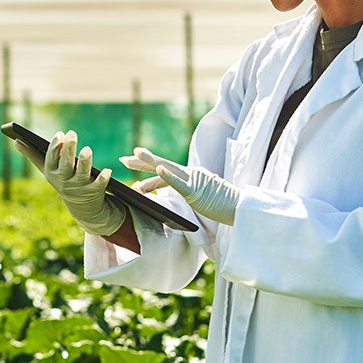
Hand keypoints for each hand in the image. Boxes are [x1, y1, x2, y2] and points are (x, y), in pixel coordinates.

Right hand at [14, 130, 126, 235]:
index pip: (50, 160)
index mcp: (52, 174)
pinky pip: (98, 185)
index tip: (59, 134)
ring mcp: (79, 188)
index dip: (54, 147)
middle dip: (67, 150)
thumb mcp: (48, 170)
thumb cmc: (62, 181)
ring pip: (81, 174)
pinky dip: (102, 178)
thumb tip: (15, 142)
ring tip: (87, 149)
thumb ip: (33, 155)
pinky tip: (108, 170)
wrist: (82, 208)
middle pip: (65, 165)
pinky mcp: (94, 192)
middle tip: (72, 134)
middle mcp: (64, 181)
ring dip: (84, 162)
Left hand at [121, 147, 240, 225]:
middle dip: (141, 162)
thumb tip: (170, 197)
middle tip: (123, 159)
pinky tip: (158, 169)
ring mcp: (193, 181)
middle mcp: (190, 174)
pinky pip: (180, 183)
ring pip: (167, 169)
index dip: (147, 166)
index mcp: (190, 176)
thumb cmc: (220, 206)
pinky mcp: (196, 191)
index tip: (132, 161)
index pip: (164, 170)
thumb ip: (185, 193)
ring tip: (135, 154)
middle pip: (161, 165)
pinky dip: (168, 175)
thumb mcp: (199, 198)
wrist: (239, 208)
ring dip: (151, 161)